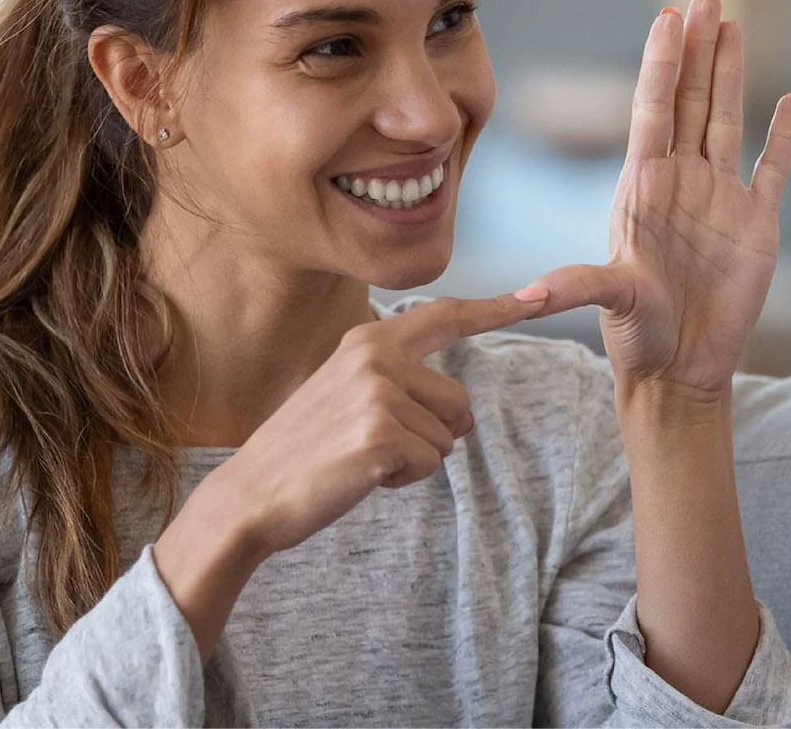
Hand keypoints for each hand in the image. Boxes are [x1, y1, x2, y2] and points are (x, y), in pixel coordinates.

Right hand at [153, 292, 542, 655]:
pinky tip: (361, 475)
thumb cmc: (307, 450)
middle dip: (432, 436)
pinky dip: (403, 479)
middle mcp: (376, 357)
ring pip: (447, 439)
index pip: (445, 317)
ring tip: (360, 458)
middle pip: (459, 403)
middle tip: (370, 445)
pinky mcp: (381, 434)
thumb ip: (403, 385)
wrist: (251, 495)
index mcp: (368, 340)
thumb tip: (465, 417)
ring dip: (413, 459)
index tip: (539, 295)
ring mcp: (379, 394)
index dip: (496, 309)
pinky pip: (430, 463)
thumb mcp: (348, 393)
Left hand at [526, 0, 790, 405]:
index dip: (661, 63)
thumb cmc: (638, 337)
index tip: (668, 18)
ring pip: (726, 119)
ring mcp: (720, 198)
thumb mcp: (607, 304)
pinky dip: (783, 136)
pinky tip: (790, 101)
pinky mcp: (756, 223)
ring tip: (732, 23)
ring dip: (731, 73)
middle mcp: (682, 181)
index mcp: (644, 187)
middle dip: (698, 48)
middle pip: (690, 99)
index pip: (652, 109)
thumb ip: (576, 288)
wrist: (681, 371)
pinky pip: (772, 168)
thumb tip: (527, 293)